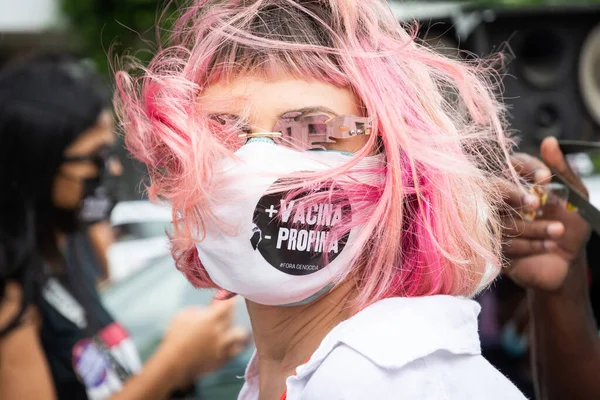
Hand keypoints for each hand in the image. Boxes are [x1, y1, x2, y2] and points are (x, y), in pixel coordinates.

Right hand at [160, 298, 248, 387]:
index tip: (229, 296)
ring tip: (231, 330)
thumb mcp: (185, 315)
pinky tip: (230, 343)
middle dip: (229, 313)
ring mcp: (223, 346)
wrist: (173, 362)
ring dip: (237, 330)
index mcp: (211, 318)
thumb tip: (214, 305)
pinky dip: (235, 345)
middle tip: (223, 313)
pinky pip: (237, 350)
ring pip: (241, 334)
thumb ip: (201, 309)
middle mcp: (220, 331)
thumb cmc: (176, 336)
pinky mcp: (223, 359)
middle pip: (233, 317)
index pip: (229, 304)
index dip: (230, 299)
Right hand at [502, 137, 590, 291]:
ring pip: (502, 219)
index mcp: (521, 182)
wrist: (567, 264)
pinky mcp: (493, 247)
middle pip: (494, 188)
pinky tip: (548, 245)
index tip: (546, 178)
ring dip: (534, 226)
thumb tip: (549, 141)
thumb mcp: (574, 197)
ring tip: (558, 231)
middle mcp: (503, 200)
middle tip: (537, 204)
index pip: (513, 164)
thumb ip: (563, 170)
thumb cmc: (569, 226)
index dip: (526, 169)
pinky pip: (503, 243)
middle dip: (515, 195)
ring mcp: (495, 223)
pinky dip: (530, 244)